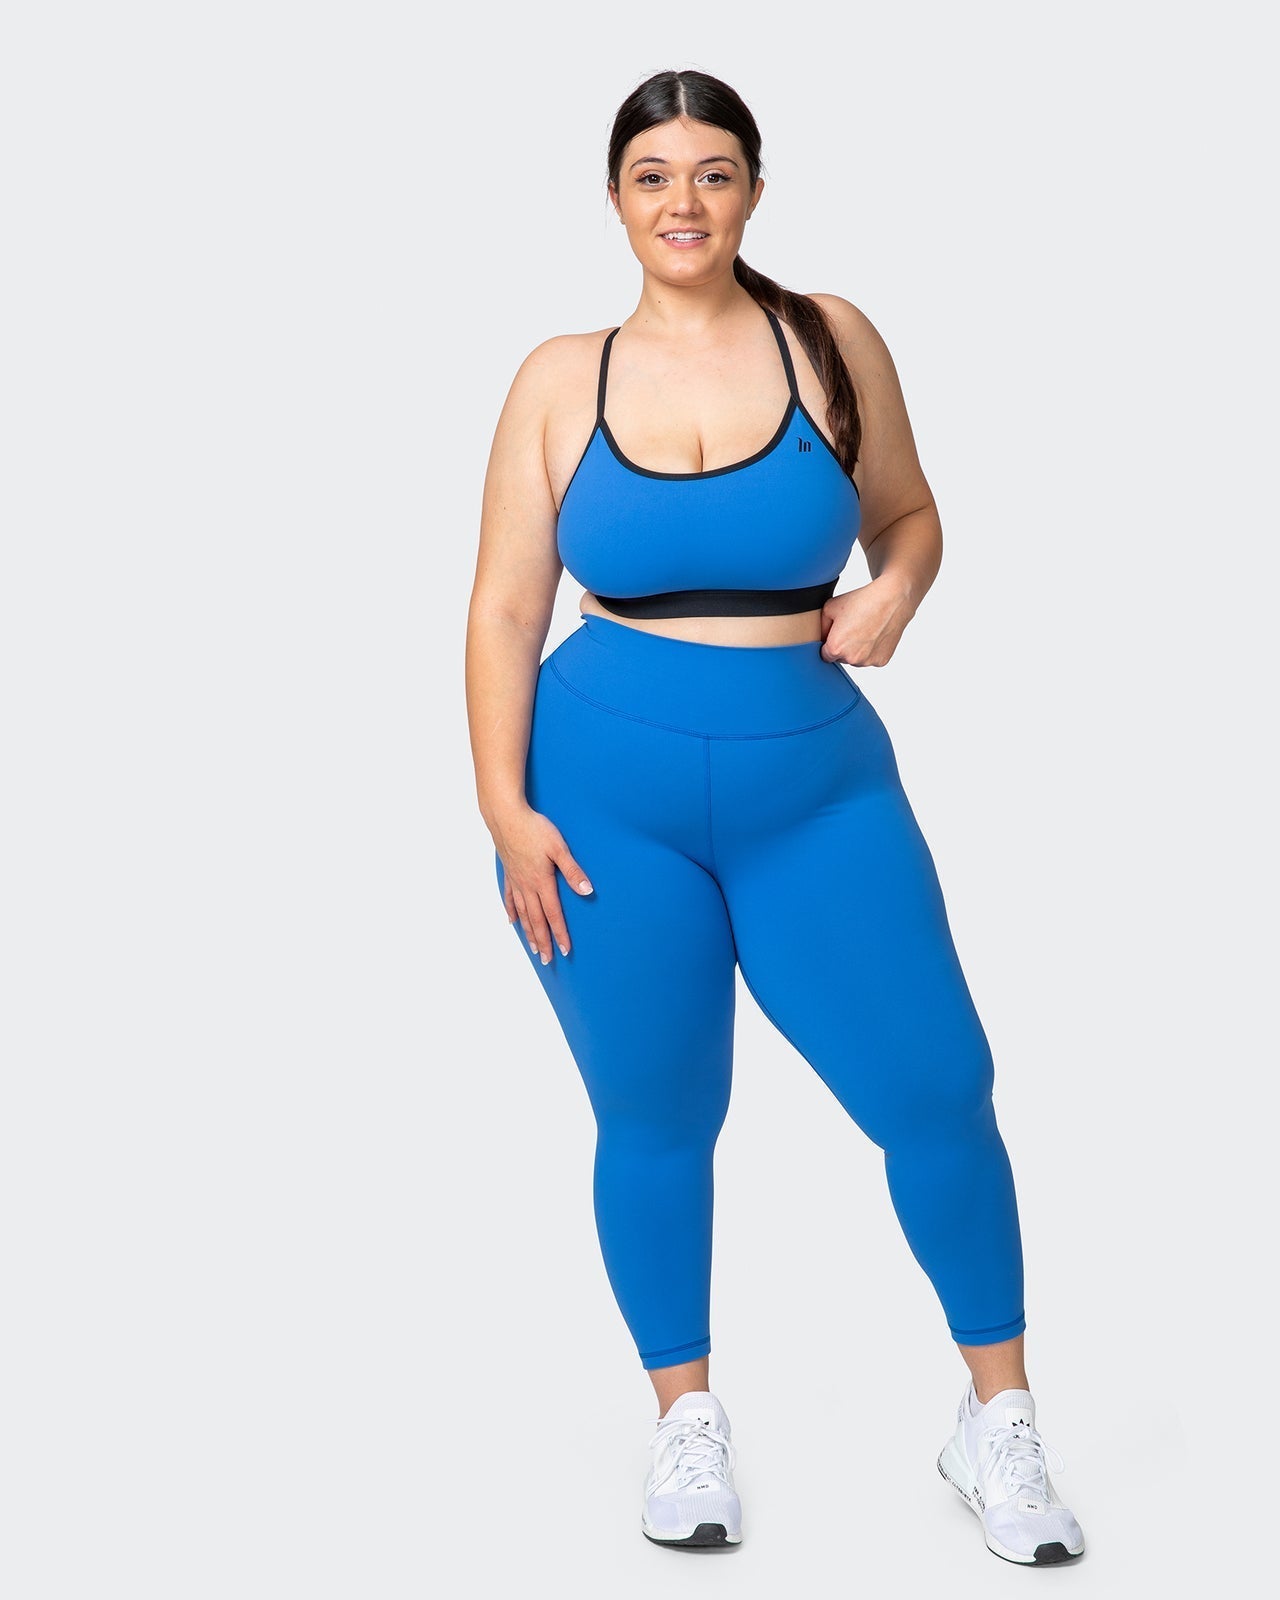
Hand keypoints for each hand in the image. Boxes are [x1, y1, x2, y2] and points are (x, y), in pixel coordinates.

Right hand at [491, 804, 593, 964]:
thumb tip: (587, 890)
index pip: (553, 914)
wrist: (505, 816)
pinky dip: (512, 911)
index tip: (565, 951)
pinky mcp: (508, 872)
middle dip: (543, 941)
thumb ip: (572, 870)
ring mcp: (515, 880)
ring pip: (523, 913)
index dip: (560, 934)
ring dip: (529, 932)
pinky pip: (510, 897)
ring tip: (533, 948)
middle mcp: (527, 885)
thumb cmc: (534, 828)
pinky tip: (512, 921)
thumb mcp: (559, 847)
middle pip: (536, 920)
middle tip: (548, 960)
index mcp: (541, 881)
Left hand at [819, 577, 916, 667]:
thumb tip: (819, 637)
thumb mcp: (830, 607)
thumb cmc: (862, 601)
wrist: (891, 599)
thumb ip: (820, 626)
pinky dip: (872, 650)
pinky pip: (871, 658)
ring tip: (865, 629)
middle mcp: (851, 658)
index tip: (837, 633)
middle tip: (853, 628)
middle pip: (841, 658)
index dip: (830, 643)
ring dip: (857, 650)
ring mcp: (868, 661)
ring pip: (856, 660)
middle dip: (843, 647)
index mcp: (835, 648)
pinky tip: (875, 634)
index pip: (825, 654)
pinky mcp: (882, 661)